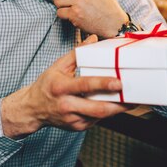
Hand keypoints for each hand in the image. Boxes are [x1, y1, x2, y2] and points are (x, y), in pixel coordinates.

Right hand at [1, 35, 132, 137]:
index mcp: (61, 87)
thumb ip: (76, 53)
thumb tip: (93, 39)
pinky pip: (96, 120)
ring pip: (99, 117)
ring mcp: (72, 119)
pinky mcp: (77, 127)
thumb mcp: (58, 66)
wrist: (32, 109)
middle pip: (96, 108)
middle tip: (133, 98)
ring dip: (117, 110)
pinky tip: (116, 106)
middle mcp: (66, 105)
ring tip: (132, 103)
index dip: (103, 84)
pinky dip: (107, 113)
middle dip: (118, 105)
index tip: (119, 83)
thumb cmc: (47, 85)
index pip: (85, 85)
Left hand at [54, 0, 127, 37]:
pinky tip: (73, 16)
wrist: (113, 23)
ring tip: (72, 8)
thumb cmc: (109, 1)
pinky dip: (64, 16)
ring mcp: (80, 0)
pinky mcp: (76, 13)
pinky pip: (59, 12)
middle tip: (70, 2)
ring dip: (62, 6)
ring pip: (57, 0)